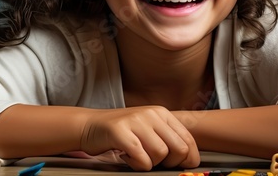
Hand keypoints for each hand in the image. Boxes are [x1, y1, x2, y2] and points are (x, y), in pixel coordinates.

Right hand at [80, 106, 199, 170]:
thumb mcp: (148, 128)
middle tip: (154, 162)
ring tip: (137, 157)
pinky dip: (137, 164)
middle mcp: (151, 114)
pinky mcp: (120, 131)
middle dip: (170, 163)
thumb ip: (166, 138)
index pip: (189, 139)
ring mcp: (135, 121)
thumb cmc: (121, 132)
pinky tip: (127, 157)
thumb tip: (188, 159)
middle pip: (179, 148)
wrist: (89, 125)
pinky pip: (141, 157)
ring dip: (150, 163)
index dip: (188, 158)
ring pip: (161, 153)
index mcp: (161, 113)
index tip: (176, 165)